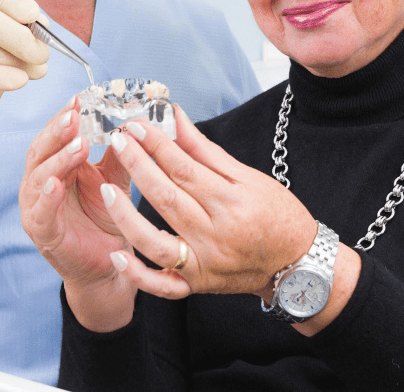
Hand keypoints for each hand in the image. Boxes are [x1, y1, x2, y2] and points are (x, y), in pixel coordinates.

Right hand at [19, 99, 132, 290]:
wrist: (109, 265)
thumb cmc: (107, 219)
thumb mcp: (116, 180)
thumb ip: (120, 155)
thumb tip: (133, 122)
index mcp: (57, 167)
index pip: (55, 135)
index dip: (65, 116)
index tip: (79, 98)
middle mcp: (41, 184)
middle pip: (41, 150)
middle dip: (57, 131)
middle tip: (73, 114)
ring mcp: (38, 208)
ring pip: (39, 177)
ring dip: (57, 159)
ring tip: (76, 144)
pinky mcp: (42, 233)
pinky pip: (40, 213)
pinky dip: (46, 197)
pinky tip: (55, 184)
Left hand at [101, 106, 317, 300]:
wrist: (298, 264)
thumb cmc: (278, 215)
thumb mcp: (249, 177)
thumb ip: (205, 150)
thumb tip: (176, 117)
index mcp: (231, 203)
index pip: (184, 169)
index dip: (156, 145)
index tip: (136, 125)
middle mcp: (216, 235)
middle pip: (166, 197)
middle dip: (137, 166)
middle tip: (117, 140)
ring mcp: (205, 264)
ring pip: (156, 242)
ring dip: (126, 216)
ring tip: (105, 189)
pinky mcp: (198, 285)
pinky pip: (163, 286)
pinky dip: (138, 275)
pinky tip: (117, 257)